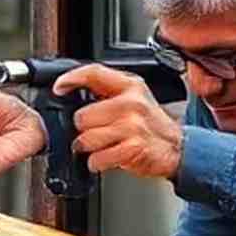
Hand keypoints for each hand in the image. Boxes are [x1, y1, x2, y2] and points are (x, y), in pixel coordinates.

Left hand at [59, 64, 183, 180]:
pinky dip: (97, 162)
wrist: (176, 147)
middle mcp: (131, 103)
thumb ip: (107, 91)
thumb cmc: (150, 124)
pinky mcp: (132, 149)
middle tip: (95, 132)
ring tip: (102, 146)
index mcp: (130, 86)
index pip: (94, 73)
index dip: (71, 79)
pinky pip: (97, 158)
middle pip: (82, 115)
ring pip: (86, 139)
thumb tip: (72, 92)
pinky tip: (107, 157)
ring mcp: (132, 126)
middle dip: (83, 129)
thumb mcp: (134, 97)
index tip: (59, 88)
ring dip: (88, 148)